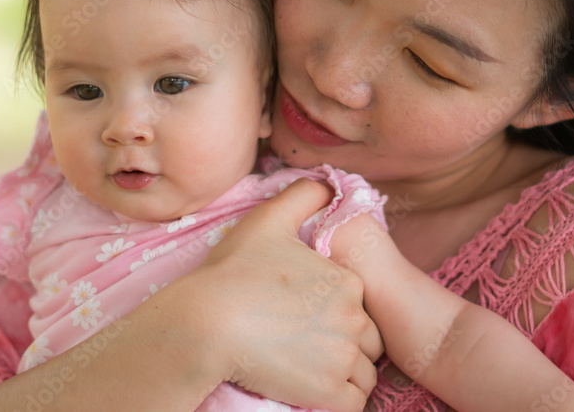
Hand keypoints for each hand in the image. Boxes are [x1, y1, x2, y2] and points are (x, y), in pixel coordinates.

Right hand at [194, 177, 383, 411]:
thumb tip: (326, 183)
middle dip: (346, 344)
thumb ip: (302, 195)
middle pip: (367, 340)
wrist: (206, 322)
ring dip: (344, 375)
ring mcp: (341, 357)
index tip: (305, 316)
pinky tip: (315, 391)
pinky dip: (339, 400)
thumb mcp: (267, 219)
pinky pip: (352, 404)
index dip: (337, 311)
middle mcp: (353, 318)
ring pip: (362, 374)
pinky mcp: (326, 392)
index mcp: (346, 281)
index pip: (359, 304)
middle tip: (308, 345)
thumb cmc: (233, 271)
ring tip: (309, 369)